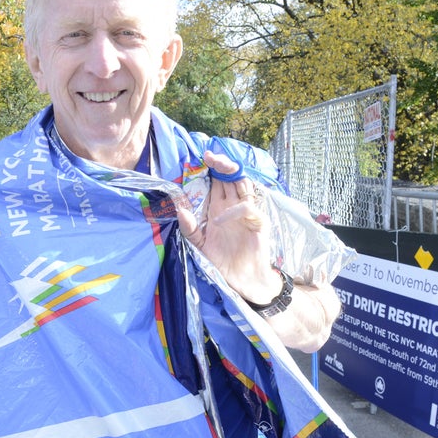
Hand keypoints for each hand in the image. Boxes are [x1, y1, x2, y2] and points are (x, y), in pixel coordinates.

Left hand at [177, 150, 280, 304]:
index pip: (217, 181)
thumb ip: (189, 228)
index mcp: (219, 208)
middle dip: (221, 164)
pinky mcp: (258, 223)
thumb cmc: (222, 262)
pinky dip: (233, 210)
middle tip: (209, 156)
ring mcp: (247, 213)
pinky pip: (248, 208)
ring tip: (216, 165)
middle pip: (231, 177)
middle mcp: (233, 206)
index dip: (212, 168)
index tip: (202, 157)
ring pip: (243, 184)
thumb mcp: (199, 245)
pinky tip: (218, 219)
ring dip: (231, 173)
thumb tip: (179, 208)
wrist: (242, 281)